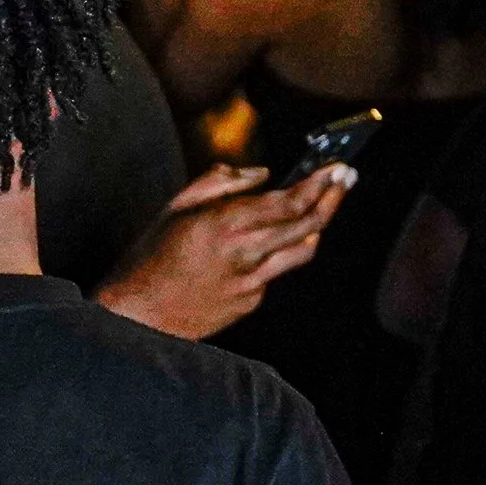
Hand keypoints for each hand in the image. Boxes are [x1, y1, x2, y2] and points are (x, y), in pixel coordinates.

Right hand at [97, 163, 350, 339]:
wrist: (138, 315)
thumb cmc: (151, 257)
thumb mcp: (176, 207)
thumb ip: (221, 182)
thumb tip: (262, 173)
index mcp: (224, 225)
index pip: (288, 202)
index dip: (319, 184)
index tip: (335, 168)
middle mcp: (245, 254)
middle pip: (307, 225)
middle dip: (333, 199)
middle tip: (347, 179)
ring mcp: (252, 282)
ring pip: (302, 252)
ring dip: (317, 227)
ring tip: (324, 206)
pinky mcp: (251, 302)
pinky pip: (276, 272)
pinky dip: (279, 254)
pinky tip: (269, 244)